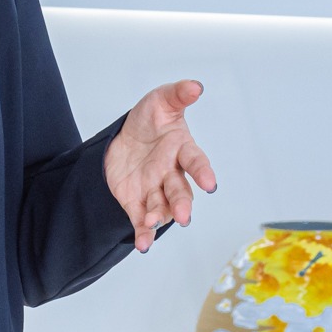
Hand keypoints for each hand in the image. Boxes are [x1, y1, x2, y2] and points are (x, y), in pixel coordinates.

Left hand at [104, 80, 219, 252]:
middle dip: (182, 203)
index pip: (195, 161)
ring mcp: (155, 190)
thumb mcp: (160, 101)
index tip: (210, 183)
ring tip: (153, 220)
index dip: (203, 171)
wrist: (120, 141)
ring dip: (160, 216)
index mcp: (181, 149)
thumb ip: (178, 94)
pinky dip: (144, 234)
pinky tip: (143, 245)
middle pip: (180, 191)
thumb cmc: (148, 121)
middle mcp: (171, 173)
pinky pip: (143, 221)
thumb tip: (196, 86)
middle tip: (184, 216)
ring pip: (163, 207)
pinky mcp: (137, 204)